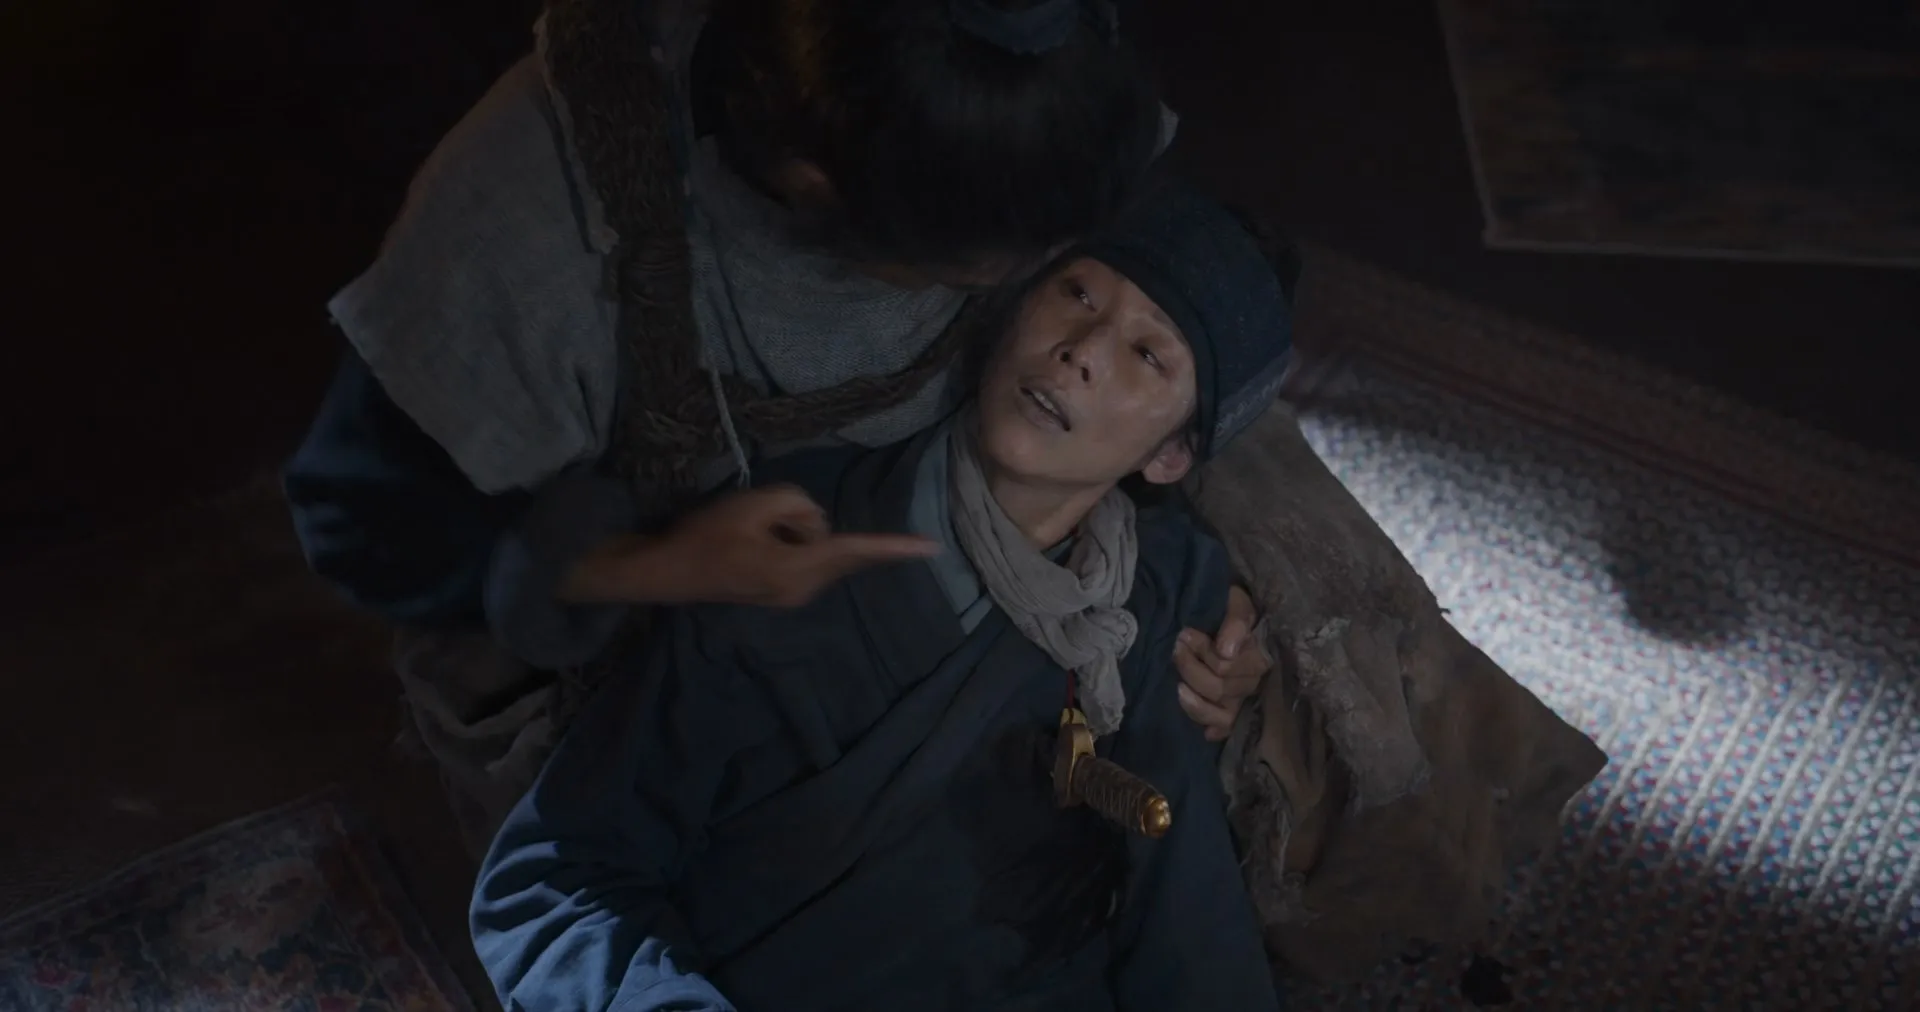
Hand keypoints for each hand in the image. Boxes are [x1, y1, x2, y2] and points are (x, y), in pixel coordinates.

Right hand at [562, 485, 938, 607]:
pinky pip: (805, 556)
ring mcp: (794, 595)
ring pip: (818, 546)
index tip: (931, 548)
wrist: (668, 573)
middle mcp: (804, 589)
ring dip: (794, 531)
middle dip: (805, 523)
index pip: (855, 549)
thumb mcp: (754, 504)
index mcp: (798, 571)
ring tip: (749, 533)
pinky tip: (753, 543)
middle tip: (760, 523)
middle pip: (833, 541)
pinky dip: (789, 541)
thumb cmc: (706, 537)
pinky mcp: (783, 593)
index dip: (894, 546)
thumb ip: (797, 503)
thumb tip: (812, 523)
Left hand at [1173, 585, 1269, 740]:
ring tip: (1177, 687)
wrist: (1228, 610)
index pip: (1227, 666)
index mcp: (1259, 654)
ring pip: (1221, 712)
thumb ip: (1236, 622)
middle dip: (1191, 668)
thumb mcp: (1237, 603)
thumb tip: (1226, 650)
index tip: (1184, 634)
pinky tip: (1205, 732)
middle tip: (1176, 649)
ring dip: (1195, 703)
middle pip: (1219, 688)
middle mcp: (1254, 680)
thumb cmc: (1232, 606)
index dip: (1202, 652)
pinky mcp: (1232, 711)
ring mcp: (1243, 698)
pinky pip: (1225, 727)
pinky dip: (1213, 728)